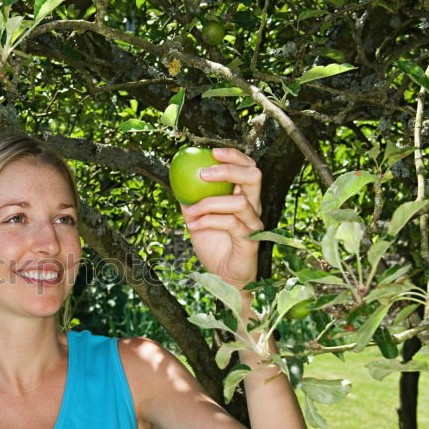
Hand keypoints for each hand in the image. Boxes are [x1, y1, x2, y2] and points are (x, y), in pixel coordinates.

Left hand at [179, 148, 263, 289]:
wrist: (223, 276)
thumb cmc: (214, 245)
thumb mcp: (197, 218)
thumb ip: (191, 199)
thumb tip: (175, 178)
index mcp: (243, 197)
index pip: (247, 168)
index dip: (234, 156)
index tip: (212, 151)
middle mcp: (253, 207)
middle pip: (253, 177)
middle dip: (229, 170)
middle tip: (203, 173)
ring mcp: (253, 224)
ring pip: (240, 202)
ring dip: (209, 203)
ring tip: (190, 211)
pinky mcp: (250, 241)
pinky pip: (231, 224)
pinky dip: (208, 221)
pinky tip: (193, 225)